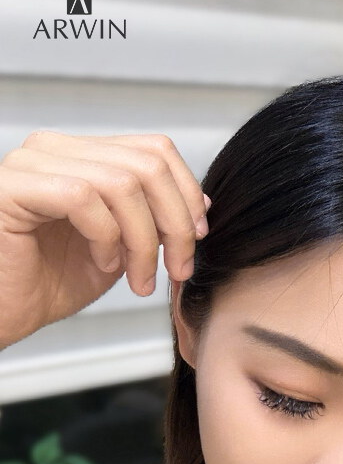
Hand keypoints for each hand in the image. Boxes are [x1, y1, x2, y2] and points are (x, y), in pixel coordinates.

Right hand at [0, 131, 210, 348]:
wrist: (4, 314)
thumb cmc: (54, 282)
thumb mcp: (123, 247)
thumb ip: (155, 219)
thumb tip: (202, 203)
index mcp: (85, 156)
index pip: (156, 150)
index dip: (187, 192)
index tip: (199, 235)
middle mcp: (58, 150)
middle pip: (148, 164)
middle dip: (176, 222)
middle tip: (179, 267)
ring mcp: (33, 163)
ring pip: (123, 183)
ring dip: (144, 241)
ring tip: (140, 279)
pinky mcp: (13, 187)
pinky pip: (84, 198)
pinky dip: (107, 237)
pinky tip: (104, 263)